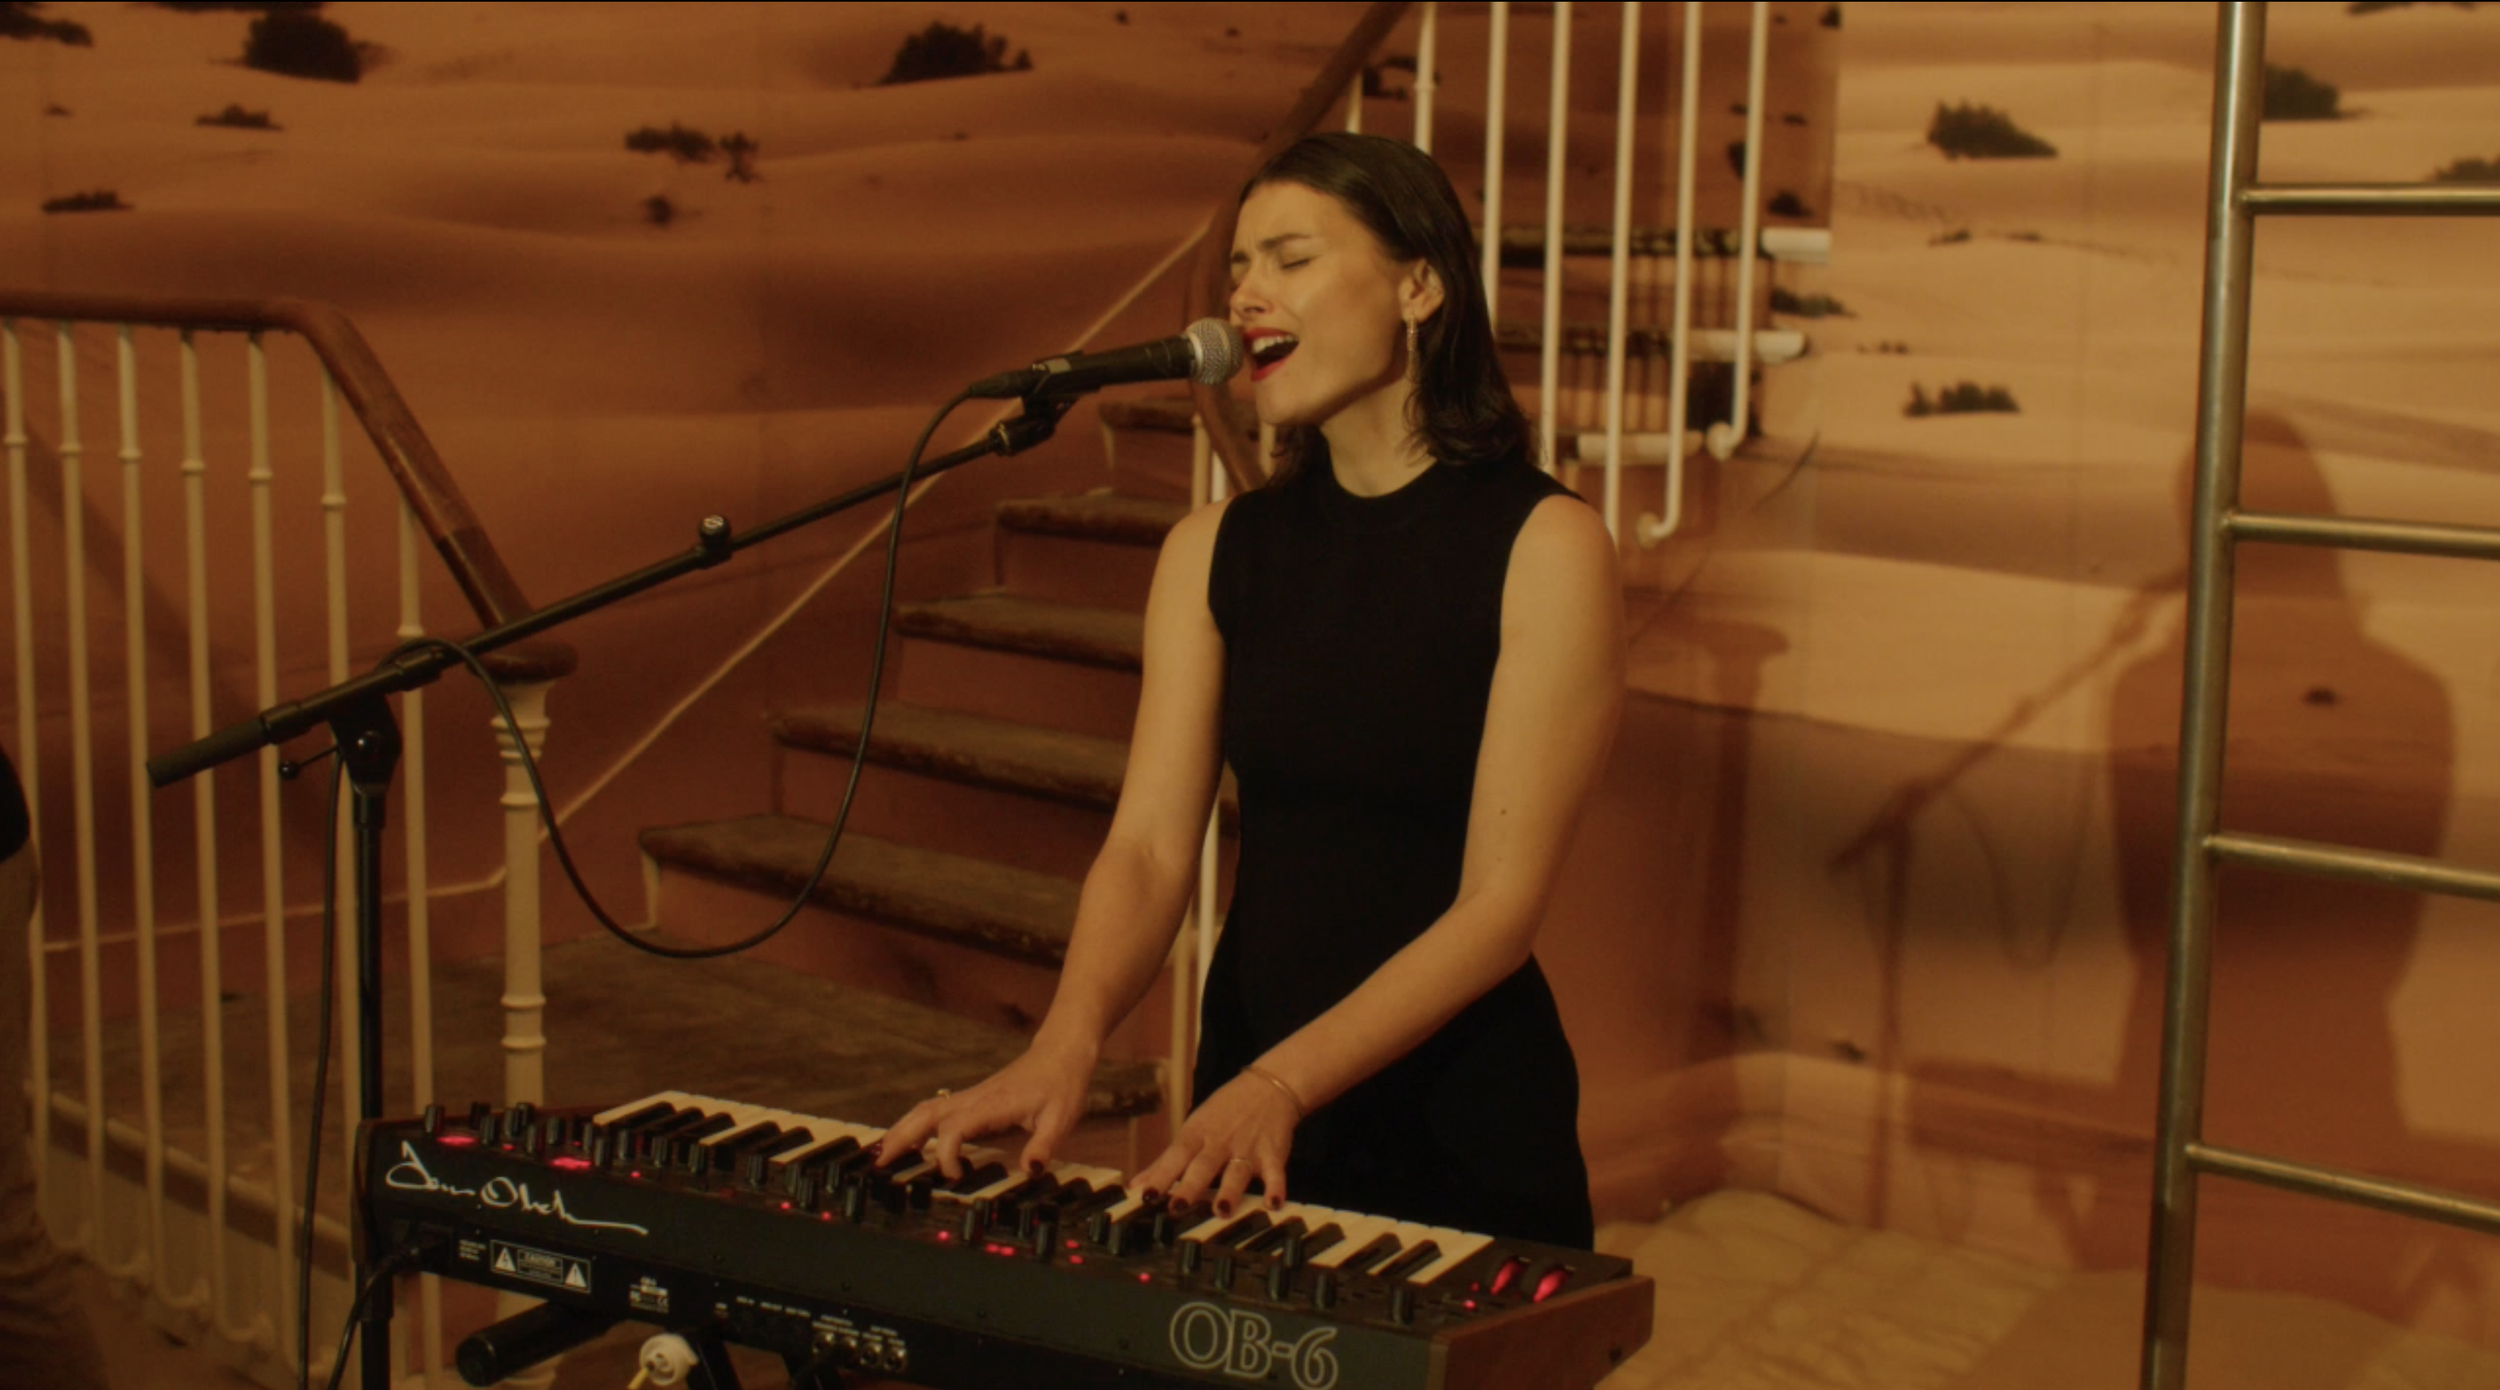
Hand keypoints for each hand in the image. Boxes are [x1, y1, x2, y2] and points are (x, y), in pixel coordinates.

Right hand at [872, 1037, 1094, 1180]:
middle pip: (926, 1114)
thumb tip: (1030, 1171)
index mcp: (992, 1105)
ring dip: (902, 1129)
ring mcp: (971, 1096)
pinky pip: (937, 1109)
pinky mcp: (974, 1099)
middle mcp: (975, 1099)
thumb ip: (1045, 1145)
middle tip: (878, 1164)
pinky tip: (910, 1139)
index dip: (946, 1154)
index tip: (954, 1176)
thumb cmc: (1062, 1084)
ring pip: (926, 1110)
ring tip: (882, 1153)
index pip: (953, 1128)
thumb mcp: (1061, 1117)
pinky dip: (916, 1123)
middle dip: (900, 1137)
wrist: (1061, 1052)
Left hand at [1131, 1071, 1298, 1217]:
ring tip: (1222, 1210)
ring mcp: (1248, 1148)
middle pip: (1204, 1165)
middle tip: (1177, 1208)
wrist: (1268, 1087)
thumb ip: (1166, 1161)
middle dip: (1190, 1186)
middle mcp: (1221, 1142)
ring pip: (1237, 1171)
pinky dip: (1276, 1188)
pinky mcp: (1273, 1154)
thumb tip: (1135, 1186)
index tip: (1146, 1196)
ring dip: (1230, 1191)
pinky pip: (1275, 1173)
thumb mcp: (1192, 1129)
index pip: (1176, 1155)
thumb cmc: (1224, 1112)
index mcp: (1197, 1135)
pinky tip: (1273, 1204)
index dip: (1160, 1175)